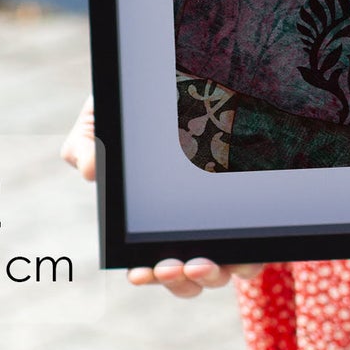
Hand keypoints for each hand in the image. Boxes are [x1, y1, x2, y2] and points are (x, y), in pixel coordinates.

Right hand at [60, 96, 262, 295]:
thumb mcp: (103, 116)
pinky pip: (264, 239)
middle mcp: (196, 223)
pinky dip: (252, 253)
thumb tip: (91, 170)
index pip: (157, 263)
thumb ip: (85, 143)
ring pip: (230, 266)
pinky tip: (241, 248)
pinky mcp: (259, 199)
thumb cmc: (136, 99)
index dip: (150, 275)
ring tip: (199, 262)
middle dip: (181, 281)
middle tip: (171, 265)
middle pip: (195, 275)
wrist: (176, 69)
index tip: (139, 271)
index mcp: (159, 218)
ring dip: (213, 275)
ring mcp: (229, 215)